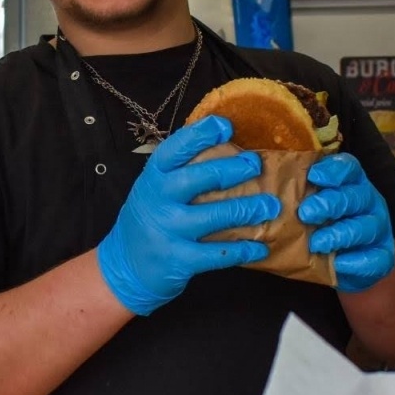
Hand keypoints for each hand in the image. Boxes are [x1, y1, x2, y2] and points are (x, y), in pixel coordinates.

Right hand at [96, 116, 279, 314]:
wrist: (123, 268)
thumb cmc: (149, 221)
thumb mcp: (154, 190)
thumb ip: (180, 173)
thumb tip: (227, 150)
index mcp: (153, 177)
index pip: (175, 149)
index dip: (201, 134)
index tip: (225, 126)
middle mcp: (158, 200)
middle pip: (199, 178)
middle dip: (233, 169)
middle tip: (256, 165)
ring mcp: (168, 230)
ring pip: (215, 215)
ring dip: (248, 209)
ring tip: (271, 206)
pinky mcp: (179, 260)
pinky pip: (217, 253)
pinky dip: (243, 250)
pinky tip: (261, 247)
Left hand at [298, 153, 394, 292]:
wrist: (340, 265)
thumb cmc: (319, 228)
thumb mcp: (308, 210)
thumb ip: (297, 200)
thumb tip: (265, 197)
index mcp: (351, 184)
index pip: (349, 168)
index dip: (334, 170)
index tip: (313, 176)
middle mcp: (368, 202)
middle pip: (356, 196)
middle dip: (331, 203)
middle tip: (305, 213)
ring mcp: (378, 228)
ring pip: (366, 226)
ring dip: (340, 234)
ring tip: (316, 243)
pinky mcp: (383, 255)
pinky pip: (374, 258)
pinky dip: (354, 261)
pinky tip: (337, 263)